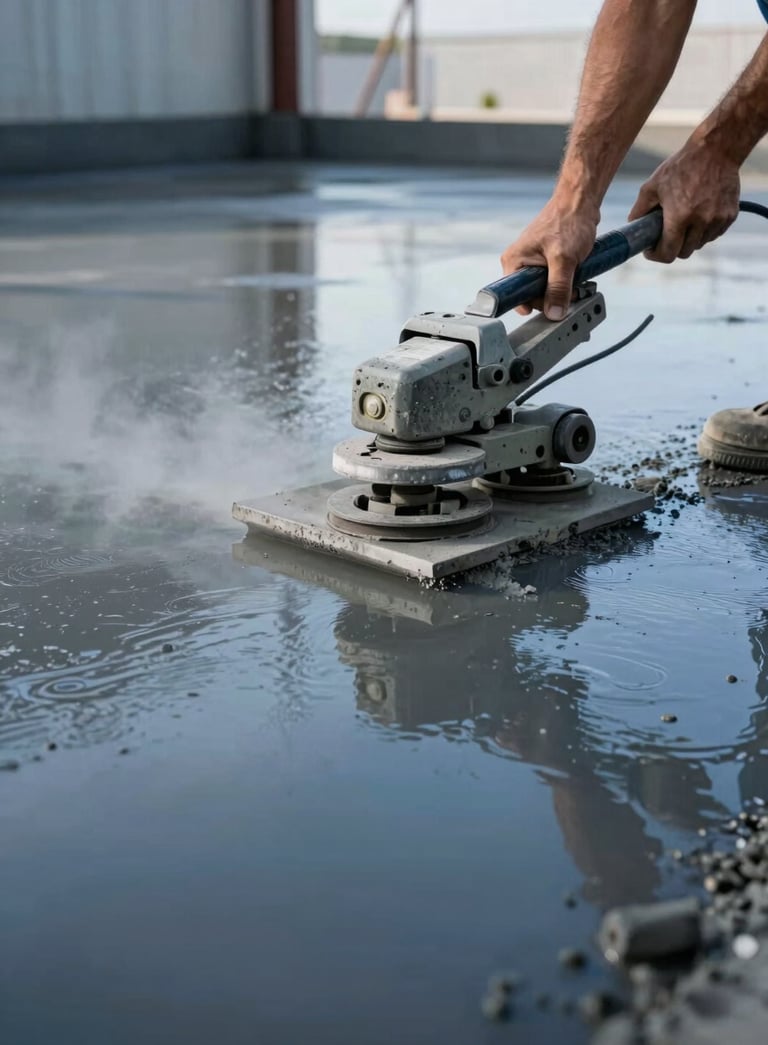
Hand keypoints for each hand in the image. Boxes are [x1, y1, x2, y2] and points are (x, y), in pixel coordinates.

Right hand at [500, 196, 599, 318]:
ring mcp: (532, 263)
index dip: (533, 305)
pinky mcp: (544, 262)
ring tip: (573, 277)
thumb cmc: (568, 221)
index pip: (516, 297)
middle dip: (551, 297)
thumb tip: (554, 313)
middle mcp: (519, 263)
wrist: (580, 202)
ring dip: (560, 290)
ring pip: (543, 289)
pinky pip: (551, 281)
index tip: (550, 305)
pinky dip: (564, 281)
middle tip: (569, 290)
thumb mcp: (564, 259)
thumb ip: (559, 288)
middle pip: (531, 296)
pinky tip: (573, 272)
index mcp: (514, 261)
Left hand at [628, 139, 739, 261]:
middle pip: (684, 253)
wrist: (717, 149)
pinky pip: (713, 235)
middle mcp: (701, 222)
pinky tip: (698, 215)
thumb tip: (632, 226)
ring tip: (683, 221)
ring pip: (699, 245)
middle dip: (672, 247)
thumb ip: (640, 209)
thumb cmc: (682, 165)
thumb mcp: (653, 185)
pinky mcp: (730, 216)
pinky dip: (704, 231)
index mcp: (680, 217)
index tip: (651, 249)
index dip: (656, 255)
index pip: (668, 254)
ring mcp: (717, 220)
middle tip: (665, 235)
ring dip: (689, 239)